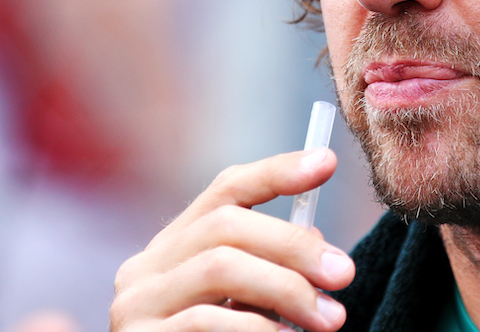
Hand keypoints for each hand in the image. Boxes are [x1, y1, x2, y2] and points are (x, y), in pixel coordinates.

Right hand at [110, 147, 354, 330]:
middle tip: (345, 275)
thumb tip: (319, 242)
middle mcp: (143, 270)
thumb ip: (268, 272)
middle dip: (294, 245)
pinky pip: (208, 323)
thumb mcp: (243, 310)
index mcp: (171, 250)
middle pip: (226, 225)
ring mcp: (135, 308)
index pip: (224, 189)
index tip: (326, 164)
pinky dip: (257, 329)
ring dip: (286, 288)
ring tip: (330, 320)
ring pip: (220, 266)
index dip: (277, 171)